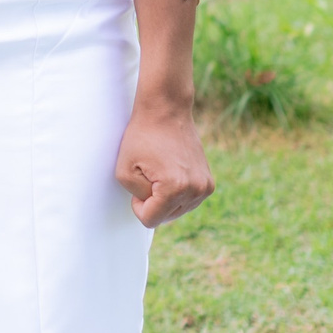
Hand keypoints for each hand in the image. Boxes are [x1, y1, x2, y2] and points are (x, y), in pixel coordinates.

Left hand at [114, 103, 211, 228]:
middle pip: (165, 217)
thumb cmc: (142, 137)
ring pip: (176, 211)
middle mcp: (196, 191)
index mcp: (175, 188)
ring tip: (161, 170)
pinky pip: (186, 201)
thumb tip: (153, 207)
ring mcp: (205, 187)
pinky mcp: (209, 184)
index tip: (139, 180)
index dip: (137, 204)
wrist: (166, 112)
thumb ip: (137, 198)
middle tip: (150, 172)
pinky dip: (176, 193)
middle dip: (152, 200)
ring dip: (164, 197)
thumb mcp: (124, 171)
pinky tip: (171, 172)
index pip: (150, 220)